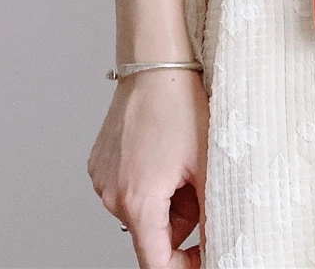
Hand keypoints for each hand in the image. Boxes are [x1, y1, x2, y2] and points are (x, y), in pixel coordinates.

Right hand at [88, 68, 208, 268]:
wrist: (155, 65)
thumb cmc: (181, 107)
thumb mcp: (206, 163)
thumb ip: (210, 211)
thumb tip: (215, 240)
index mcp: (138, 202)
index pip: (155, 261)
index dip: (183, 264)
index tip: (203, 255)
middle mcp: (112, 196)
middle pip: (151, 231)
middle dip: (180, 217)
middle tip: (200, 180)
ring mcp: (102, 179)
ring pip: (142, 208)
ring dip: (166, 197)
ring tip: (183, 158)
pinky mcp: (99, 163)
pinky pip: (128, 186)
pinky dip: (149, 179)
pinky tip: (164, 149)